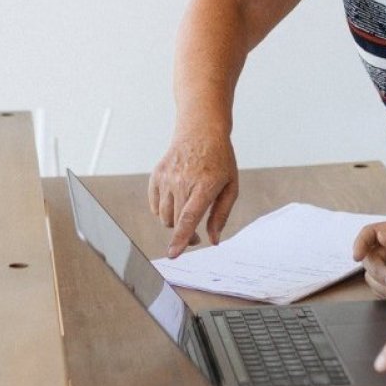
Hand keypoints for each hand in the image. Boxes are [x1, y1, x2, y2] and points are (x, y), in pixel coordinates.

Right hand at [148, 131, 238, 256]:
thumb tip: (213, 240)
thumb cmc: (219, 160)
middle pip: (175, 222)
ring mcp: (166, 177)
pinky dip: (163, 211)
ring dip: (174, 223)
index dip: (181, 239)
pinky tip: (176, 203)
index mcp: (204, 185)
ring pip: (163, 216)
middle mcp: (182, 181)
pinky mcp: (156, 175)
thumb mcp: (231, 187)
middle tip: (196, 236)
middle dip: (185, 236)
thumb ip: (221, 215)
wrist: (201, 131)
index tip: (173, 254)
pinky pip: (155, 205)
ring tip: (187, 214)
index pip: (188, 218)